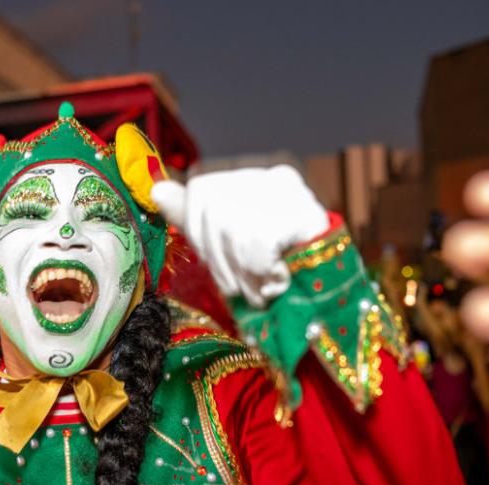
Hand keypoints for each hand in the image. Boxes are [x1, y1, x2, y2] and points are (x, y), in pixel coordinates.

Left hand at [151, 165, 328, 306]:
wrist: (332, 303)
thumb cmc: (277, 276)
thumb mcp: (228, 246)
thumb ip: (193, 216)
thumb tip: (156, 190)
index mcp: (257, 180)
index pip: (202, 193)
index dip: (200, 236)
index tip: (221, 266)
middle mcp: (273, 178)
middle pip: (212, 213)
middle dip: (220, 262)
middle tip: (243, 287)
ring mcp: (291, 194)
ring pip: (232, 232)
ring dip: (242, 276)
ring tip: (261, 290)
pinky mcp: (301, 215)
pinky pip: (256, 249)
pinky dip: (262, 275)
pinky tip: (277, 283)